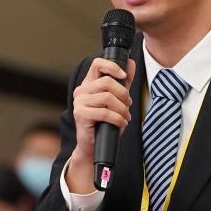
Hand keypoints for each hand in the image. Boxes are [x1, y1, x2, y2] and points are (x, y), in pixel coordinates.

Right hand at [66, 56, 135, 191]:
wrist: (93, 146)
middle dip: (123, 94)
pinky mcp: (80, 115)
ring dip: (122, 109)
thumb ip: (123, 82)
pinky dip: (117, 119)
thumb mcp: (116, 100)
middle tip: (128, 105)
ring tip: (125, 117)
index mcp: (88, 84)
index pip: (97, 64)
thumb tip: (131, 63)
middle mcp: (81, 91)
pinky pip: (105, 112)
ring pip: (108, 98)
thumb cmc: (104, 123)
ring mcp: (79, 103)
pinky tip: (121, 124)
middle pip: (107, 82)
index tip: (124, 76)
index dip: (112, 66)